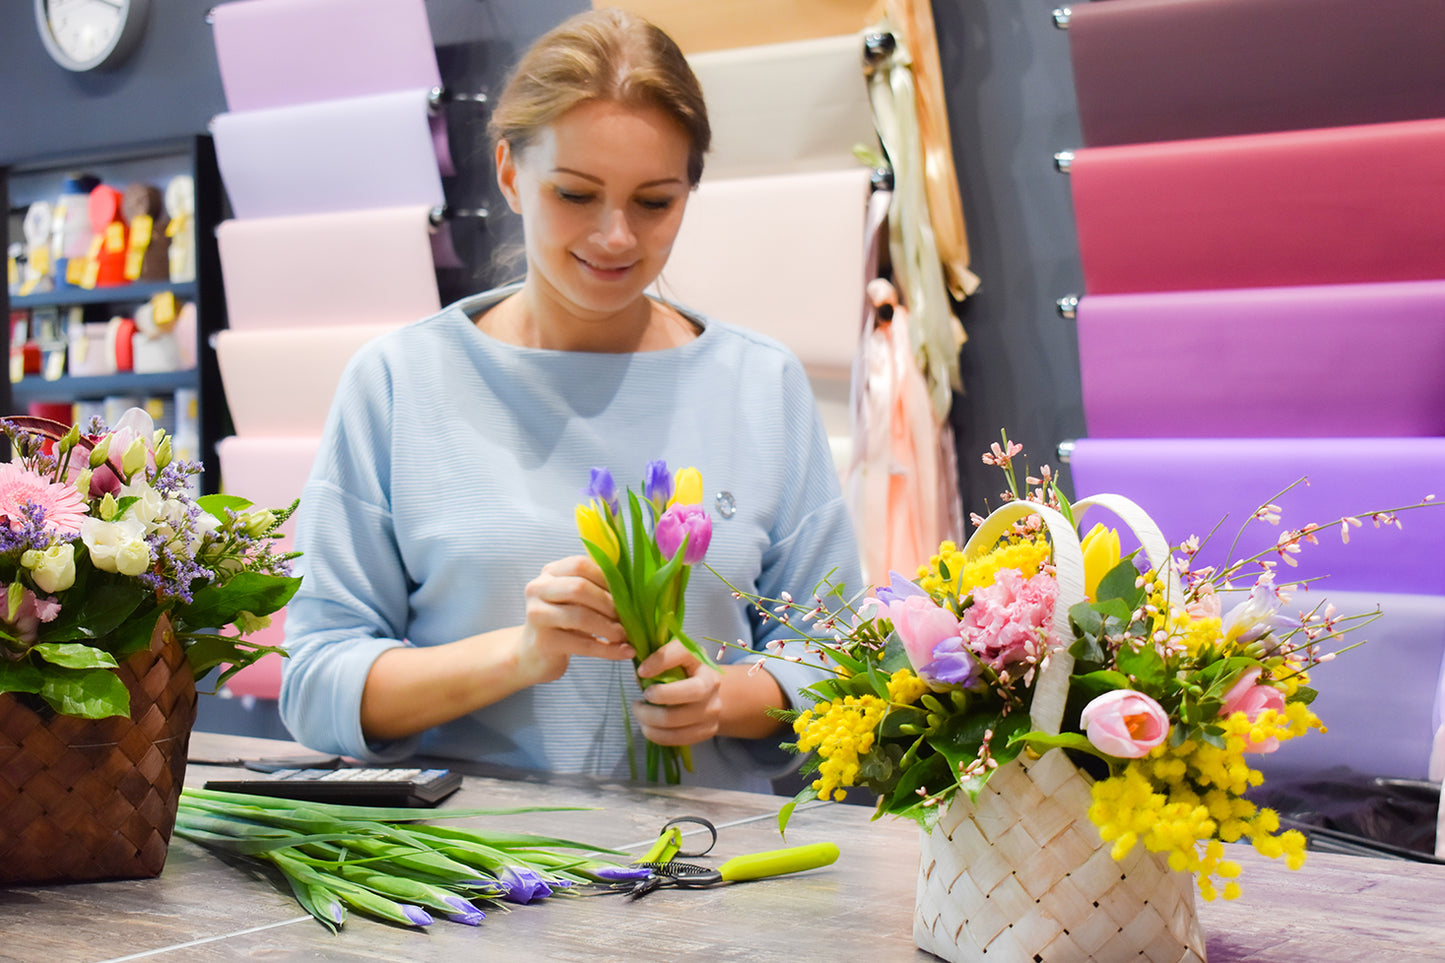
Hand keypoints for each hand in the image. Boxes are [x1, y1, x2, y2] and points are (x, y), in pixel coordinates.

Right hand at [517, 555, 632, 684]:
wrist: (533, 654)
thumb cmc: (562, 622)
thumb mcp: (575, 599)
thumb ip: (595, 587)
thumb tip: (635, 588)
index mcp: (550, 572)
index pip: (581, 565)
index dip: (606, 579)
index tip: (625, 594)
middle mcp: (538, 588)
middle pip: (579, 588)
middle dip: (609, 604)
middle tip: (628, 618)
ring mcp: (537, 615)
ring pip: (581, 617)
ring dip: (610, 627)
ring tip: (626, 636)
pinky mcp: (543, 642)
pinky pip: (583, 645)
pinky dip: (608, 650)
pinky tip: (624, 652)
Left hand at [631, 638, 723, 745]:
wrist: (706, 695)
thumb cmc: (681, 674)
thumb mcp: (670, 661)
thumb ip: (654, 662)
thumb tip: (640, 676)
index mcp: (700, 659)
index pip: (683, 652)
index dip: (660, 660)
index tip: (641, 671)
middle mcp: (711, 683)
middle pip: (691, 691)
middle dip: (659, 697)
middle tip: (639, 700)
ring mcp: (712, 709)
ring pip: (677, 721)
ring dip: (649, 720)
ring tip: (639, 713)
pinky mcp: (708, 730)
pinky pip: (677, 738)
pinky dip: (656, 735)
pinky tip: (647, 726)